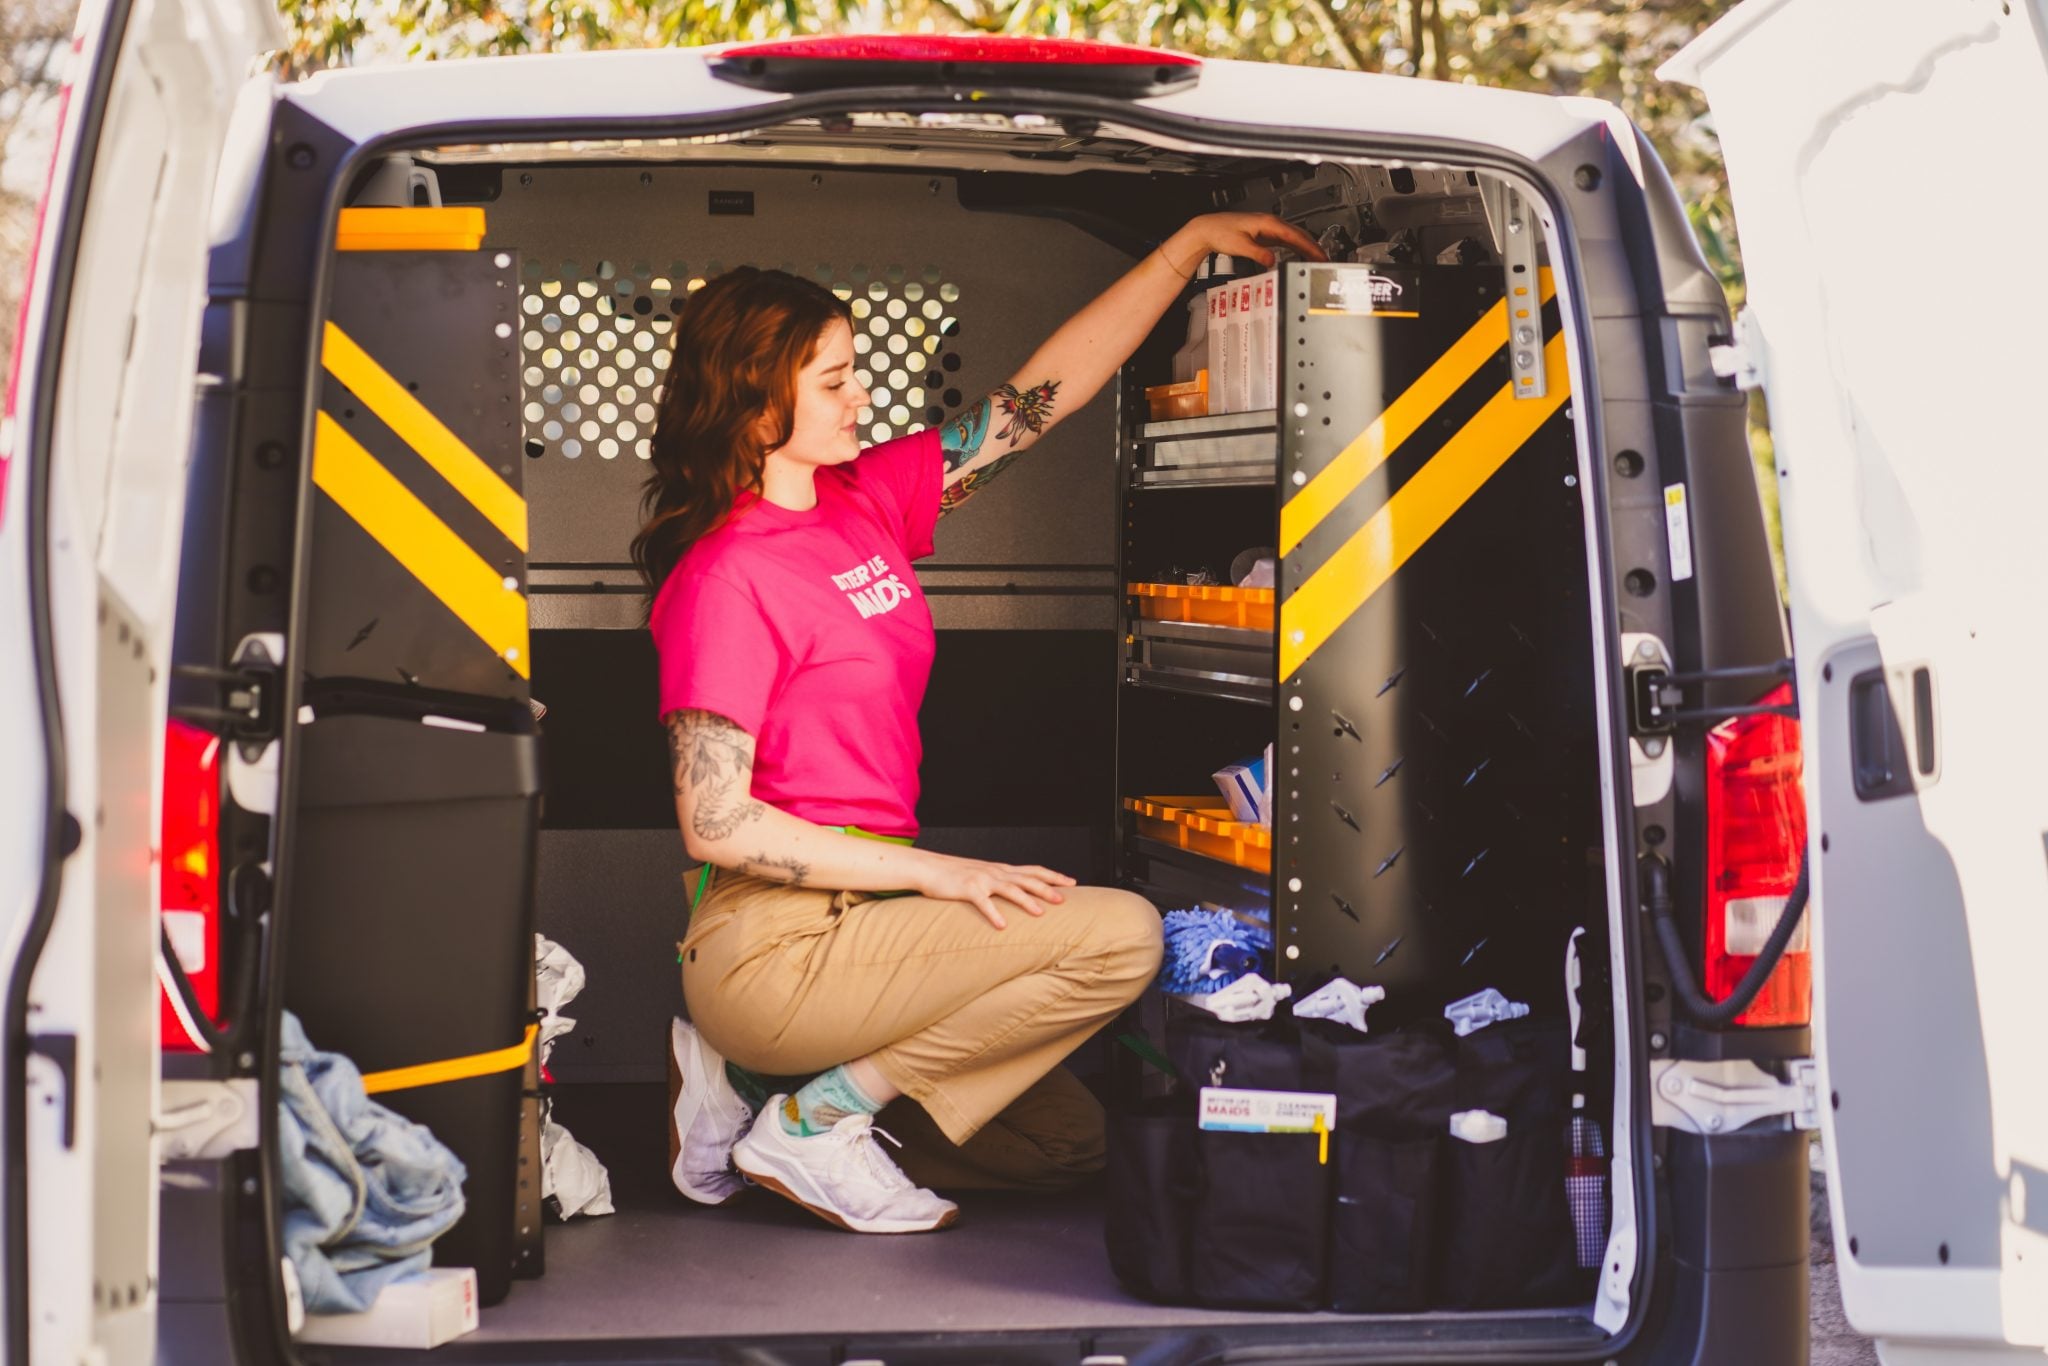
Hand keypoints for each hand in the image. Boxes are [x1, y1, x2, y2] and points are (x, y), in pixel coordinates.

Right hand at [910, 851, 1076, 929]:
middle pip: (1027, 879)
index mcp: (1001, 869)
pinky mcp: (967, 889)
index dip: (1053, 876)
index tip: (1072, 882)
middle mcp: (995, 872)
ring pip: (1010, 889)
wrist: (929, 868)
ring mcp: (982, 879)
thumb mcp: (983, 875)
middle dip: (1047, 888)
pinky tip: (1002, 925)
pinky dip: (994, 913)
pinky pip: (983, 903)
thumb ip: (1000, 882)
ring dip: (1026, 901)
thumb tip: (1018, 892)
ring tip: (1040, 913)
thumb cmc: (955, 875)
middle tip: (1064, 899)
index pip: (1033, 870)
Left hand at [1162, 212, 1328, 274]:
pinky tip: (1300, 255)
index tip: (1321, 256)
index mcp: (1268, 223)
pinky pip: (1285, 240)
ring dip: (1306, 247)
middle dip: (1314, 247)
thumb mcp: (1240, 245)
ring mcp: (1268, 228)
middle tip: (1325, 260)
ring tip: (1317, 259)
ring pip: (1294, 237)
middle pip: (1299, 235)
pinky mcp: (1264, 234)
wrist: (1208, 229)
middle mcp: (1270, 223)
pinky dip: (1295, 247)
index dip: (1310, 247)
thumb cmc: (1220, 232)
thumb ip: (1258, 254)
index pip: (1296, 235)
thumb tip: (1272, 261)